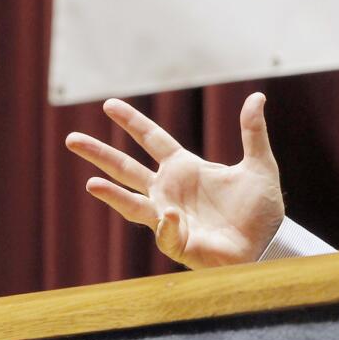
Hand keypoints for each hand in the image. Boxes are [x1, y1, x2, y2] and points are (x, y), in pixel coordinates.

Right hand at [65, 93, 284, 268]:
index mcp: (185, 168)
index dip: (132, 122)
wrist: (268, 242)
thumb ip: (253, 132)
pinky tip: (168, 215)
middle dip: (100, 154)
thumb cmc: (260, 208)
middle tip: (71, 139)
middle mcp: (170, 190)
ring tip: (91, 183)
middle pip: (127, 168)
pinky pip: (166, 232)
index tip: (109, 104)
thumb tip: (257, 97)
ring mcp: (169, 217)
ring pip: (131, 203)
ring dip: (112, 194)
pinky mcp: (177, 242)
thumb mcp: (260, 164)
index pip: (152, 139)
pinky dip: (166, 225)